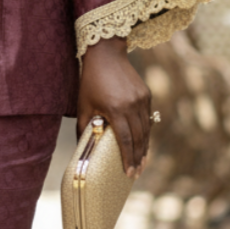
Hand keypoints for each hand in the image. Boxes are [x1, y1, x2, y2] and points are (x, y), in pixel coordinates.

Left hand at [78, 36, 151, 177]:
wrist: (106, 55)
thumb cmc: (91, 81)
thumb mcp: (83, 105)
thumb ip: (84, 128)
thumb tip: (82, 148)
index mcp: (115, 109)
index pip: (124, 140)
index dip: (127, 158)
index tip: (129, 173)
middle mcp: (132, 105)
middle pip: (139, 138)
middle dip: (138, 158)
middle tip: (137, 173)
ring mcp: (142, 99)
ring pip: (146, 130)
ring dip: (145, 148)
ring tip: (142, 163)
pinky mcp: (146, 94)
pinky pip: (148, 118)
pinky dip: (146, 132)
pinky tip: (143, 143)